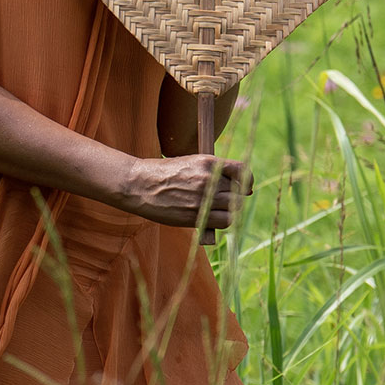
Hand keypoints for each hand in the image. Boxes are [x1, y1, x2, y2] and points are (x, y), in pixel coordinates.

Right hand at [117, 153, 250, 230]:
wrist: (138, 184)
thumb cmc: (163, 173)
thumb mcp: (190, 163)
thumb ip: (215, 174)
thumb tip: (245, 190)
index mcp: (208, 162)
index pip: (243, 172)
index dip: (246, 181)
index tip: (244, 186)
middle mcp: (208, 179)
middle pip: (239, 193)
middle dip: (235, 197)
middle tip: (223, 200)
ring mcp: (202, 198)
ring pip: (234, 208)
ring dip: (229, 211)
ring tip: (216, 209)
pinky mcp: (196, 215)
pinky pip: (223, 221)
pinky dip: (222, 221)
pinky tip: (211, 218)